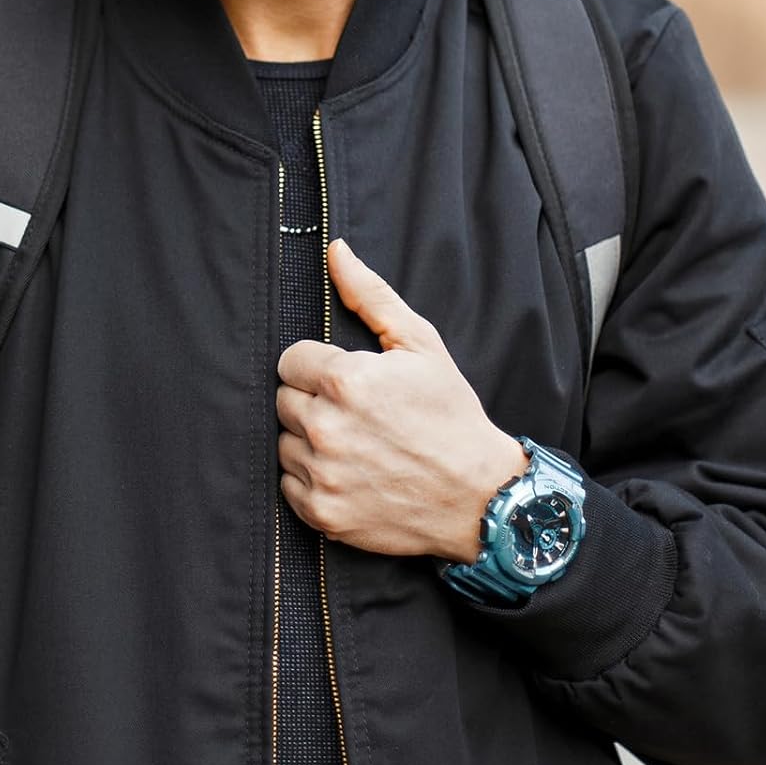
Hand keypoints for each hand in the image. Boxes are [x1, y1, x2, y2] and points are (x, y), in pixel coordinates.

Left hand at [275, 238, 529, 561]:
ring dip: (309, 440)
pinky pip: (289, 485)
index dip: (318, 366)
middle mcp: (327, 428)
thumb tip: (335, 251)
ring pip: (284, 442)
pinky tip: (348, 473)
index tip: (346, 379)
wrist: (480, 497)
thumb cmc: (450, 414)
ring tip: (355, 443)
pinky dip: (311, 479)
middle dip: (313, 400)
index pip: (290, 360)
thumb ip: (370, 295)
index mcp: (346, 380)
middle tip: (355, 412)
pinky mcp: (323, 514)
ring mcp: (324, 474)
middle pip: (284, 400)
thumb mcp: (420, 344)